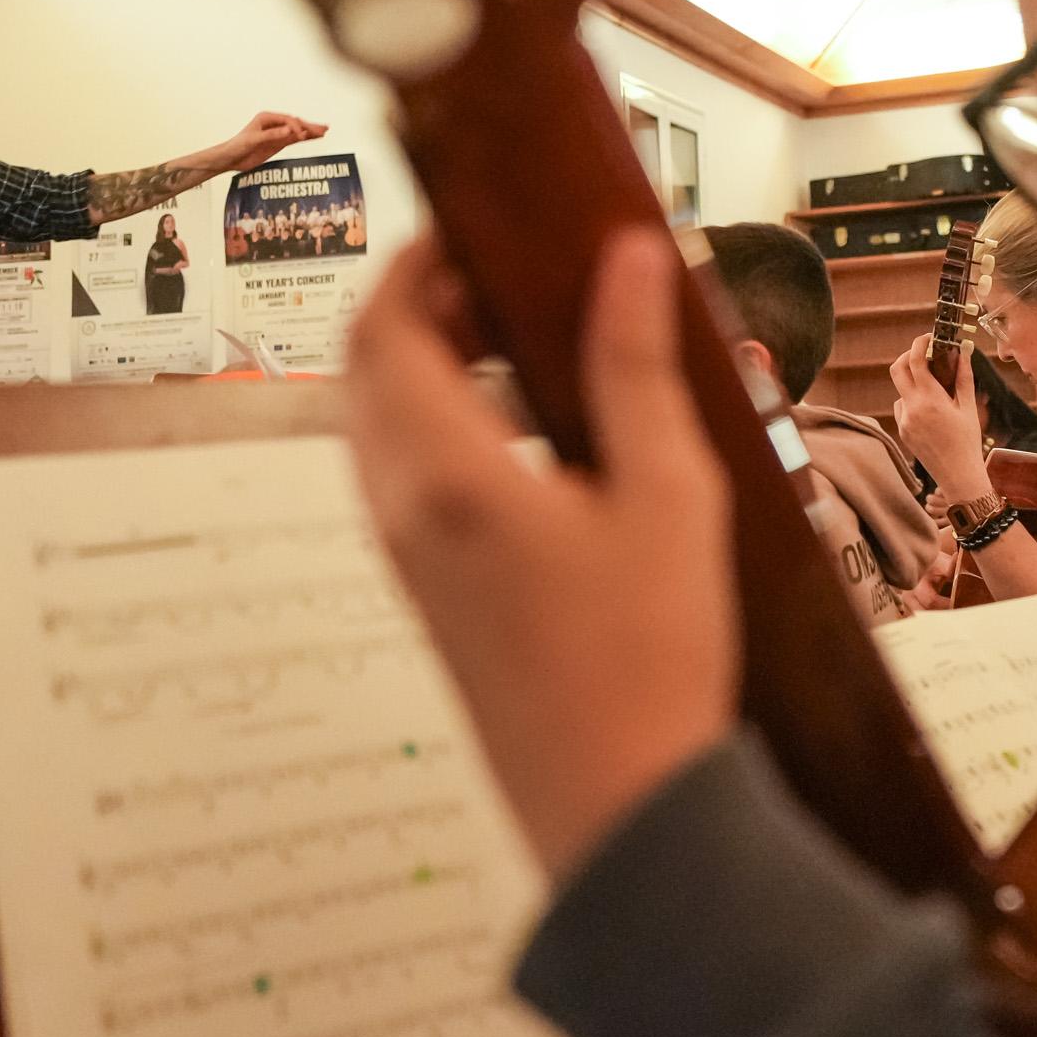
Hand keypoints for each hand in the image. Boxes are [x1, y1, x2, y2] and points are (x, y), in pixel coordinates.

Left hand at [209, 110, 327, 176]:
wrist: (230, 158)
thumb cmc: (237, 145)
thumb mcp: (254, 140)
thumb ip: (272, 135)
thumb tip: (289, 131)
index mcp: (266, 117)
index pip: (287, 120)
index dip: (296, 126)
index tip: (301, 135)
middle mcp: (274, 123)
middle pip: (295, 123)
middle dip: (309, 126)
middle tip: (324, 128)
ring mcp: (277, 134)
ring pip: (297, 131)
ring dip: (310, 131)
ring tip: (324, 131)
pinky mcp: (278, 143)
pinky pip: (294, 140)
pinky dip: (304, 139)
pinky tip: (314, 138)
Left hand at [346, 228, 736, 880]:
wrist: (622, 811)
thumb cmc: (650, 655)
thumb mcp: (666, 494)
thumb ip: (635, 368)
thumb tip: (631, 256)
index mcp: (446, 476)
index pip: (384, 328)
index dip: (418, 261)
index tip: (482, 226)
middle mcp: (403, 513)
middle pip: (370, 372)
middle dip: (425, 306)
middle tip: (513, 278)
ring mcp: (408, 562)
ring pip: (383, 429)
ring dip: (433, 368)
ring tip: (531, 346)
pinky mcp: (431, 598)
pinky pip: (407, 481)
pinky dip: (447, 428)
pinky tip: (537, 438)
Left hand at [887, 335, 984, 497]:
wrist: (958, 476)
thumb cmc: (968, 442)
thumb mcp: (968, 407)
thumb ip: (964, 377)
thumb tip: (964, 351)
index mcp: (930, 400)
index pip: (915, 360)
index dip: (919, 343)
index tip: (929, 338)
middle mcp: (912, 408)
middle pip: (897, 369)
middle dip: (908, 356)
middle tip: (924, 355)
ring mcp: (904, 421)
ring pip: (901, 390)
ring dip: (913, 383)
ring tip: (936, 391)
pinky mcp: (902, 431)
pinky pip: (902, 407)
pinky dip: (913, 402)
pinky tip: (931, 413)